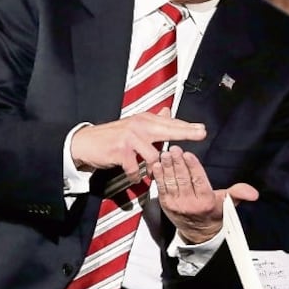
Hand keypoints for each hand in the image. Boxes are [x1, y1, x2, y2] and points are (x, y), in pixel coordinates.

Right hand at [71, 108, 205, 182]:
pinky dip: (135, 176)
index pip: (170, 123)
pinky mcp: (121, 150)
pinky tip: (134, 177)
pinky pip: (135, 168)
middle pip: (168, 129)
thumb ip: (152, 121)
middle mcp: (139, 125)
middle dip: (186, 132)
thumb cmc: (112, 137)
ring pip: (154, 155)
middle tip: (200, 134)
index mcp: (144, 120)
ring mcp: (130, 137)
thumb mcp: (133, 126)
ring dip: (155, 169)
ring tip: (154, 174)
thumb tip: (168, 111)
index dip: (186, 126)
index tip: (202, 129)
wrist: (86, 143)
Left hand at [153, 145, 258, 242]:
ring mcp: (176, 205)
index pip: (199, 181)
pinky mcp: (166, 205)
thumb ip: (239, 193)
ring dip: (167, 167)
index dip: (193, 167)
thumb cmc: (214, 213)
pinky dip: (159, 176)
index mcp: (206, 202)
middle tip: (173, 149)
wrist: (198, 233)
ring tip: (165, 154)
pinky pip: (162, 189)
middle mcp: (190, 204)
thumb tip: (254, 193)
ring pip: (171, 183)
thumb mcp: (228, 203)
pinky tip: (157, 165)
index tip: (189, 154)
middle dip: (177, 163)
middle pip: (183, 180)